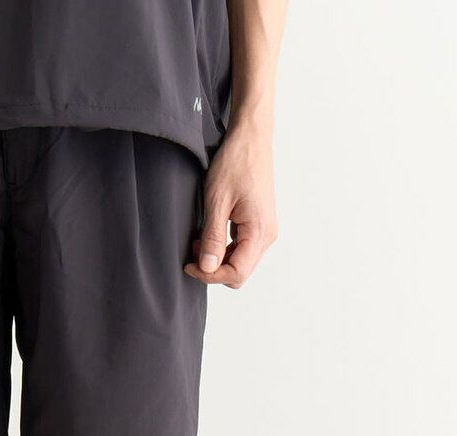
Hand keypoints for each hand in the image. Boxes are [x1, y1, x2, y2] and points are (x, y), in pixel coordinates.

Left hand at [185, 127, 277, 288]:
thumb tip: (207, 268)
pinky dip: (223, 247)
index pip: (236, 273)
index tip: (189, 265)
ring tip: (199, 240)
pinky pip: (241, 248)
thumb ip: (212, 238)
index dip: (210, 275)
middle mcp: (267, 235)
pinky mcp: (258, 224)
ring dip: (217, 258)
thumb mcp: (217, 201)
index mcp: (259, 231)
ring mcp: (264, 230)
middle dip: (213, 269)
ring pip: (239, 262)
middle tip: (192, 253)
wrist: (250, 138)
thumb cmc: (236, 162)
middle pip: (239, 272)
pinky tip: (209, 233)